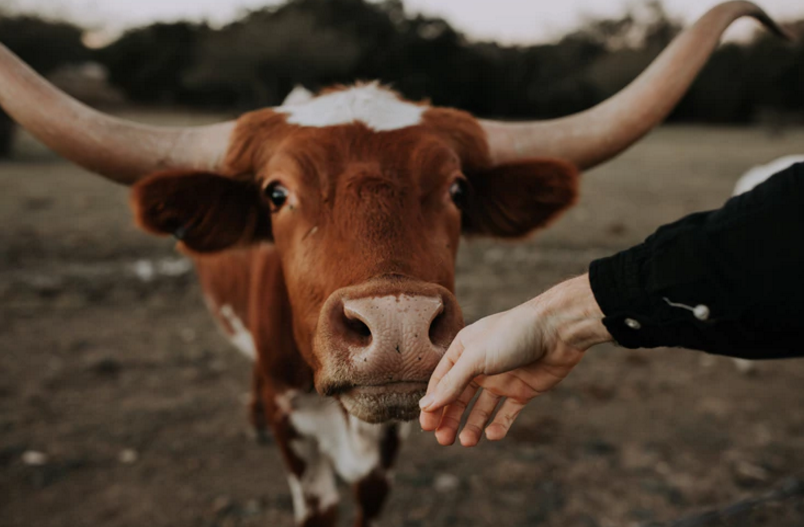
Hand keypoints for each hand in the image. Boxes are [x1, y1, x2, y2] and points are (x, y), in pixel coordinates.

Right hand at [418, 274, 610, 445]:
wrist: (558, 331)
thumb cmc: (513, 335)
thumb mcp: (476, 358)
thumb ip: (452, 383)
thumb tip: (426, 405)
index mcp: (464, 350)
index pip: (441, 381)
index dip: (433, 403)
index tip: (426, 426)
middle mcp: (481, 365)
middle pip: (459, 397)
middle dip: (450, 419)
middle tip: (443, 440)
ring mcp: (502, 378)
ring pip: (481, 408)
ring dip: (472, 425)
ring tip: (467, 442)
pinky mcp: (523, 390)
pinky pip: (507, 412)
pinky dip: (499, 425)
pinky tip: (493, 434)